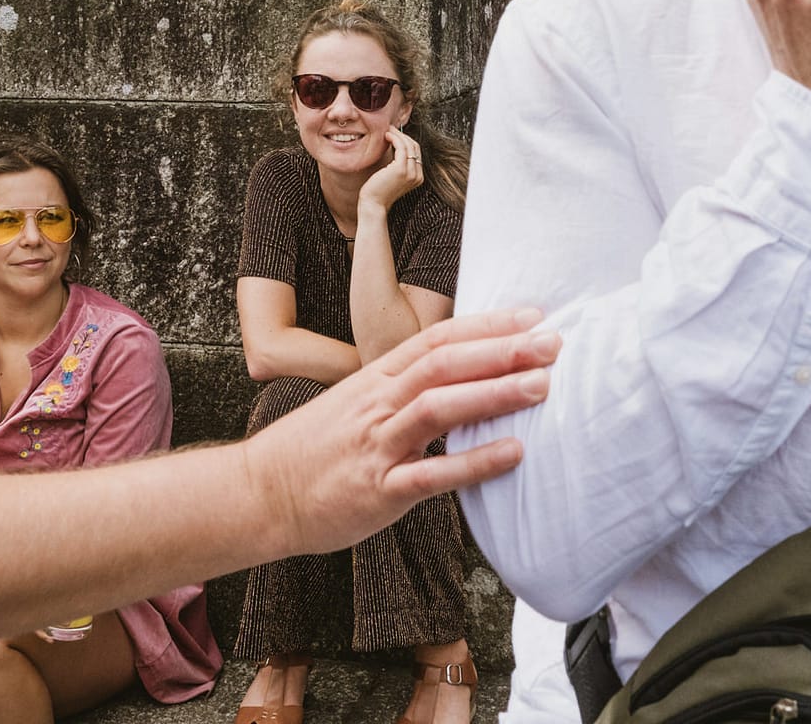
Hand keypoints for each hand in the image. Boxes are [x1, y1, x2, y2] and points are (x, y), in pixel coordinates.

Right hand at [243, 308, 556, 558]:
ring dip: (493, 394)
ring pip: (439, 408)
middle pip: (444, 364)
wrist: (258, 494)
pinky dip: (474, 462)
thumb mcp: (356, 404)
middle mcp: (377, 404)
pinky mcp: (378, 490)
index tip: (531, 315)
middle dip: (501, 351)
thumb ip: (402, 389)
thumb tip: (458, 377)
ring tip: (541, 386)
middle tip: (552, 343)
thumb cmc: (314, 451)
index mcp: (375, 378)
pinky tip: (512, 453)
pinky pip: (432, 474)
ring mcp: (376, 445)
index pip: (437, 339)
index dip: (486, 325)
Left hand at [359, 127, 424, 211]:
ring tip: (387, 130)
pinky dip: (394, 138)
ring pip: (409, 145)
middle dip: (402, 135)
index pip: (416, 152)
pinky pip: (401, 147)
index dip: (406, 141)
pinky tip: (386, 136)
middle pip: (414, 147)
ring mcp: (411, 172)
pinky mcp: (401, 169)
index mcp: (418, 177)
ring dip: (397, 134)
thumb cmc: (378, 191)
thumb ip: (397, 164)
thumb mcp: (392, 176)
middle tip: (390, 128)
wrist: (373, 205)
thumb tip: (394, 144)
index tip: (394, 134)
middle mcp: (418, 175)